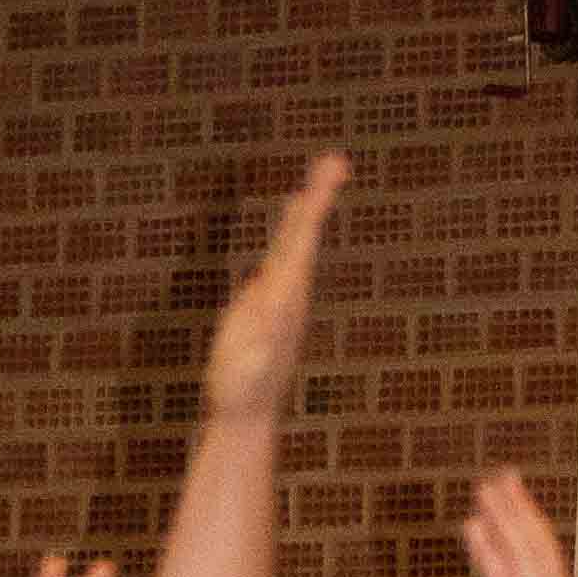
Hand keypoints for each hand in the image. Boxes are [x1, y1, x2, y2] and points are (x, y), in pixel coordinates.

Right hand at [203, 155, 350, 423]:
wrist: (245, 416)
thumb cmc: (240, 396)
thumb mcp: (246, 377)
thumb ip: (256, 358)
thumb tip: (262, 342)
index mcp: (284, 298)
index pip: (300, 245)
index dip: (312, 210)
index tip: (327, 181)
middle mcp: (287, 292)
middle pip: (304, 236)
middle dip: (318, 197)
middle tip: (336, 160)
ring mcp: (278, 295)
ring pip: (296, 241)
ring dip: (310, 205)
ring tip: (327, 171)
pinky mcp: (265, 301)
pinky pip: (282, 254)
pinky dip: (293, 228)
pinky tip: (298, 212)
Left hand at [464, 465, 575, 576]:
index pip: (545, 564)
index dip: (530, 529)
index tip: (513, 503)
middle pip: (539, 549)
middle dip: (520, 509)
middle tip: (501, 476)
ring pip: (525, 556)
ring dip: (506, 518)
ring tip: (485, 488)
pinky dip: (492, 550)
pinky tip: (476, 526)